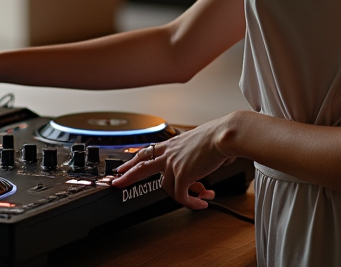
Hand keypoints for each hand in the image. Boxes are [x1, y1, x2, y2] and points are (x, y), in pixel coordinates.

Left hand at [110, 115, 237, 209]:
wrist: (224, 136)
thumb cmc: (218, 138)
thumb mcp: (199, 144)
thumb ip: (194, 156)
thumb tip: (201, 166)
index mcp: (172, 144)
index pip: (147, 152)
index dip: (135, 160)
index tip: (125, 164)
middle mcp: (170, 153)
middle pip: (141, 165)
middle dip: (128, 175)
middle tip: (117, 182)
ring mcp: (173, 164)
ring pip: (168, 188)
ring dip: (186, 197)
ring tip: (201, 198)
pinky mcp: (182, 174)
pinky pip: (182, 196)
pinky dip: (191, 203)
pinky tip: (202, 203)